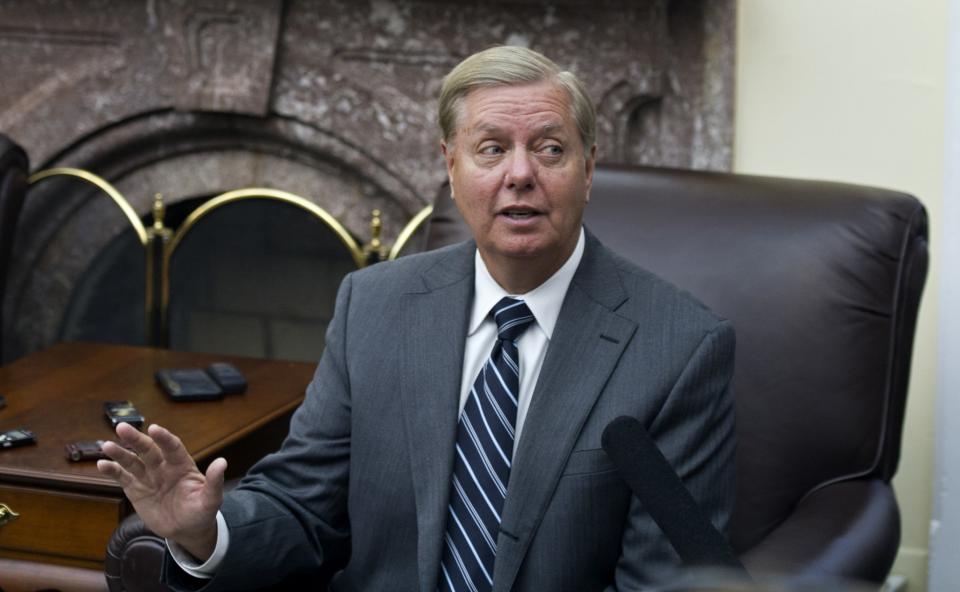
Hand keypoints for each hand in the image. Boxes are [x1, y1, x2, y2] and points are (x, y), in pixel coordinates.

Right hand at [97, 422, 225, 561]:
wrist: (187, 530)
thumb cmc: (201, 511)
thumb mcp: (211, 499)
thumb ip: (214, 481)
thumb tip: (222, 462)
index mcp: (182, 465)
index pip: (173, 447)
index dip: (164, 438)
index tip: (154, 429)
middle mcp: (163, 467)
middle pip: (148, 450)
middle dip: (136, 439)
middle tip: (122, 427)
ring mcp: (148, 477)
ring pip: (132, 461)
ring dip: (120, 453)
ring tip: (107, 446)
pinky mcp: (136, 489)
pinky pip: (123, 477)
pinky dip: (113, 471)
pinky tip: (102, 464)